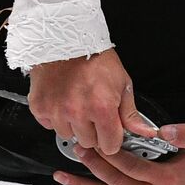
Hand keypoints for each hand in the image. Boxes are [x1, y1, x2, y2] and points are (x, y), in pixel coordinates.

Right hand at [27, 48, 155, 154]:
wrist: (66, 38)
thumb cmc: (95, 57)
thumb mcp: (122, 83)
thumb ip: (130, 113)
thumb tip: (144, 131)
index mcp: (101, 108)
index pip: (109, 146)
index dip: (112, 138)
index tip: (110, 130)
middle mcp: (77, 112)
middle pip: (89, 143)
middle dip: (93, 131)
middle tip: (92, 110)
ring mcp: (56, 111)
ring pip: (68, 135)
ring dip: (73, 124)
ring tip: (77, 103)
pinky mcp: (40, 106)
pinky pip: (49, 125)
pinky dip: (55, 117)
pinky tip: (62, 101)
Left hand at [53, 123, 184, 184]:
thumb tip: (164, 130)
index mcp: (167, 181)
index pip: (132, 167)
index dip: (112, 154)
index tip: (98, 140)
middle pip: (115, 181)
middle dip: (94, 164)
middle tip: (79, 148)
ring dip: (84, 184)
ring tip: (64, 173)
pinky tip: (76, 184)